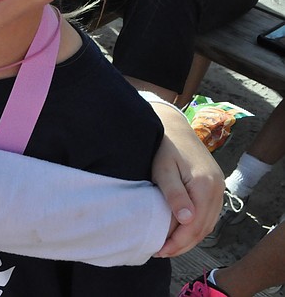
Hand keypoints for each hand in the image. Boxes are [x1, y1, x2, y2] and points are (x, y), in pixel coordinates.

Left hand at [150, 103, 223, 256]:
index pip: (194, 225)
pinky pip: (209, 214)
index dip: (177, 242)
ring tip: (168, 245)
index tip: (158, 249)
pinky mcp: (215, 186)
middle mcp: (217, 189)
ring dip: (190, 238)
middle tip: (161, 251)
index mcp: (205, 185)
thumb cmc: (164, 147)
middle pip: (203, 228)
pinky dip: (196, 226)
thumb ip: (174, 194)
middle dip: (183, 244)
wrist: (174, 126)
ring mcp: (219, 188)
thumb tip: (186, 221)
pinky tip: (180, 230)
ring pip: (208, 223)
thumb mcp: (163, 170)